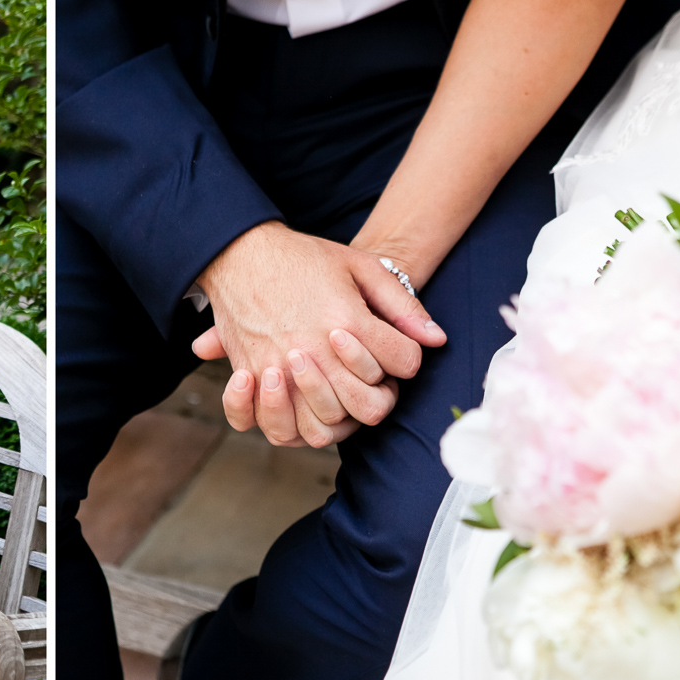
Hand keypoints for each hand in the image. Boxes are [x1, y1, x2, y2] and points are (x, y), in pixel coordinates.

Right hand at [193, 221, 444, 446]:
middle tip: (367, 375)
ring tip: (334, 389)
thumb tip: (437, 340)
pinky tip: (298, 403)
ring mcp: (280, 368)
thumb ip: (402, 305)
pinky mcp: (251, 376)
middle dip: (378, 394)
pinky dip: (289, 423)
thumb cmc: (305, 258)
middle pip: (368, 406)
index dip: (406, 359)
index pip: (404, 363)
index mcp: (349, 321)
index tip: (391, 349)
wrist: (242, 253)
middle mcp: (316, 352)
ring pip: (324, 425)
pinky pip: (274, 426)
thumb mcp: (361, 267)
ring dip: (337, 414)